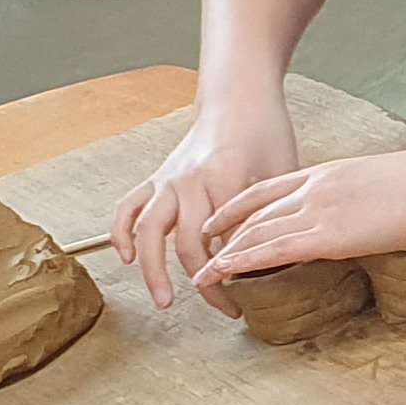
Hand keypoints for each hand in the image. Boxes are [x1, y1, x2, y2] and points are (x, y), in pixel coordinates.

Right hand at [110, 94, 298, 311]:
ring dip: (153, 270)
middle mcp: (190, 180)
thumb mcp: (283, 172)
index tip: (254, 293)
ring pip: (149, 232)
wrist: (238, 97)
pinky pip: (129, 207)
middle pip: (190, 245)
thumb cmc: (266, 132)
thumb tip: (275, 262)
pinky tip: (127, 258)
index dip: (239, 271)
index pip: (228, 240)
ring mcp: (168, 178)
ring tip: (165, 301)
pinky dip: (122, 233)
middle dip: (206, 282)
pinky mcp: (156, 177)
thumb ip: (275, 213)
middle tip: (225, 307)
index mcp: (225, 177)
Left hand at [191, 147, 405, 291]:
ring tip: (202, 275)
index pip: (268, 188)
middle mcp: (314, 188)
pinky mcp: (329, 236)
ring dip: (225, 255)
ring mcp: (319, 211)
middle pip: (254, 212)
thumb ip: (361, 199)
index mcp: (327, 172)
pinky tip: (223, 272)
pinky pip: (274, 250)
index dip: (238, 205)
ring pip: (257, 233)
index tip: (219, 219)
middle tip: (200, 252)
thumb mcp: (383, 185)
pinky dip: (243, 262)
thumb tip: (363, 215)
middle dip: (223, 233)